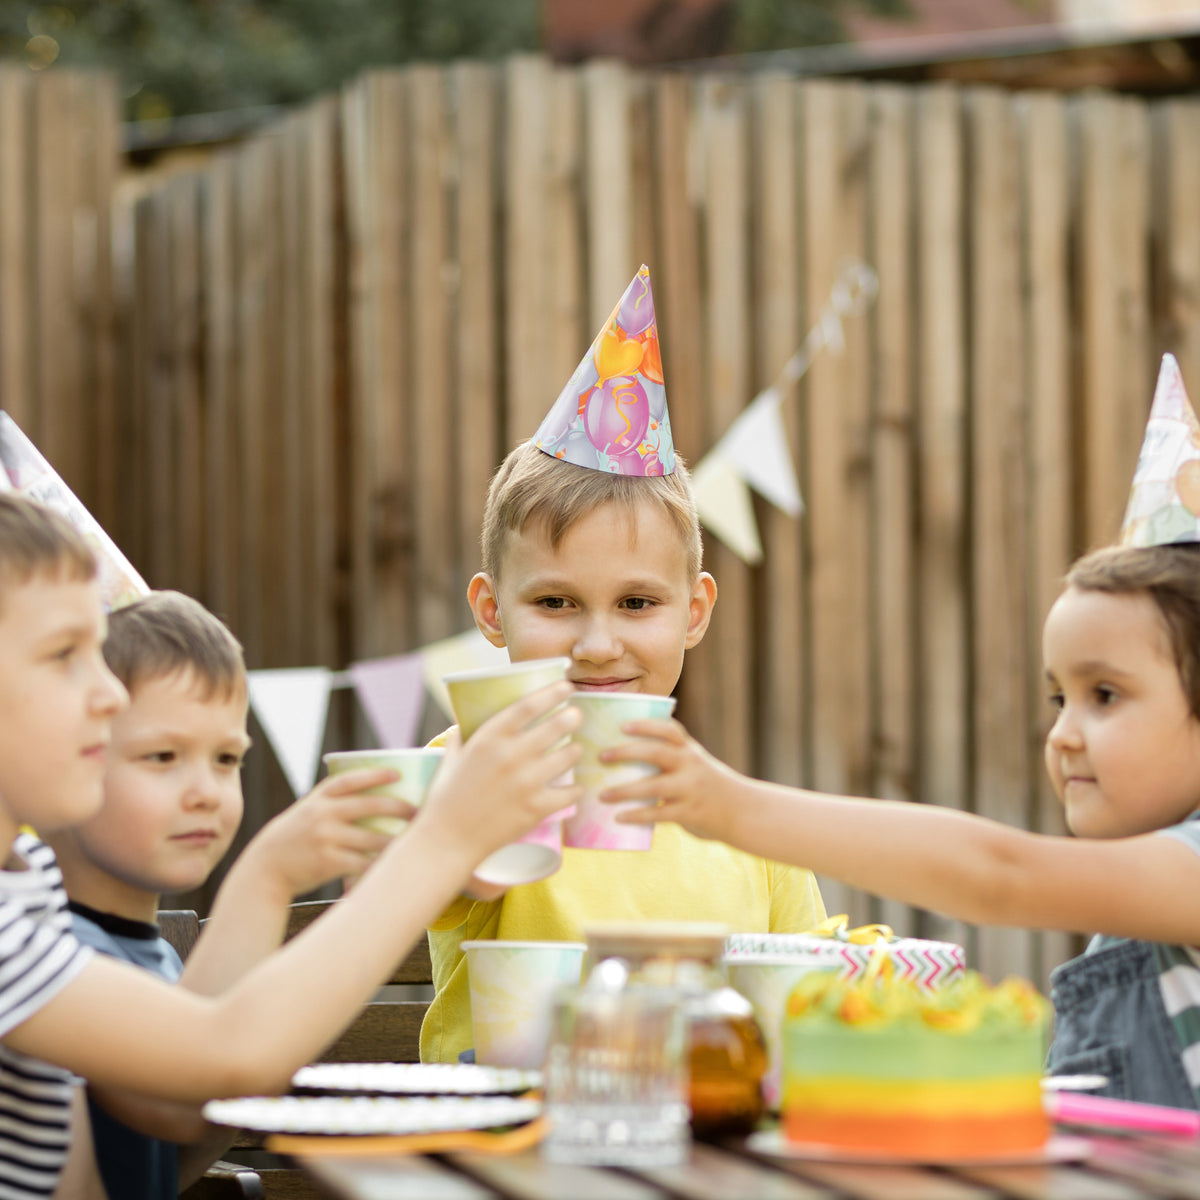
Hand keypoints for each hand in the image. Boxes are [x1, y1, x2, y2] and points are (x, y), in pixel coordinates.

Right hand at [240, 768, 412, 898]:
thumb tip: (376, 794)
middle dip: (398, 807)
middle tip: (417, 811)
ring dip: (395, 840)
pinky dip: (379, 865)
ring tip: (414, 840)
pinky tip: (393, 865)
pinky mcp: (328, 863)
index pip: (350, 781)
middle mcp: (322, 815)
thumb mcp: (308, 811)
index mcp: (319, 798)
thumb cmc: (296, 837)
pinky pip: (362, 864)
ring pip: (371, 839)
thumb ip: (334, 803)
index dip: (375, 775)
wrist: (266, 868)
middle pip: (369, 806)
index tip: (398, 774)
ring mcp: (325, 839)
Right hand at [414, 681, 581, 864]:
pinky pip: (570, 792)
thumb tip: (462, 724)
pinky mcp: (536, 808)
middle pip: (556, 726)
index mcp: (489, 738)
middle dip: (572, 717)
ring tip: (574, 750)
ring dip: (574, 750)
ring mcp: (526, 782)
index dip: (552, 693)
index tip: (566, 686)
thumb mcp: (450, 758)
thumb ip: (460, 737)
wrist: (447, 840)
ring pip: (568, 755)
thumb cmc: (445, 797)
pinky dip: (575, 789)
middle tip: (576, 716)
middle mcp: (510, 755)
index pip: (528, 706)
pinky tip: (574, 787)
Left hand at [598, 717, 743, 842]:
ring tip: (602, 795)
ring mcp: (692, 789)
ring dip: (624, 790)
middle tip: (601, 756)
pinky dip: (637, 816)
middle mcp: (692, 765)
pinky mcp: (690, 813)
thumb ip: (669, 758)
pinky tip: (618, 818)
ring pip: (654, 786)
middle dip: (626, 752)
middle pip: (656, 752)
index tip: (623, 725)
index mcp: (690, 750)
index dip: (646, 725)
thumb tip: (621, 756)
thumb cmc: (708, 786)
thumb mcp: (695, 764)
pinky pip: (659, 814)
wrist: (744, 812)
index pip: (669, 730)